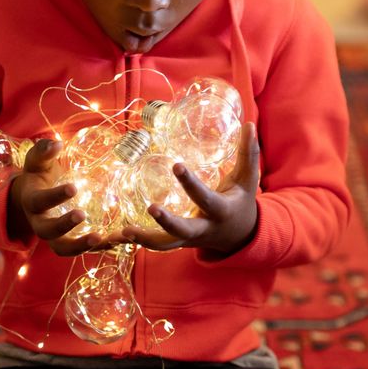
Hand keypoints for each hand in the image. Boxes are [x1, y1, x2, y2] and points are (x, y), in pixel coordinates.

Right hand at [8, 138, 119, 255]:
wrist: (33, 199)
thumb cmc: (39, 176)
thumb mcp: (38, 162)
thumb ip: (44, 152)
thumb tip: (57, 144)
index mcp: (32, 202)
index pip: (40, 201)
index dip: (55, 196)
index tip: (73, 187)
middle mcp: (41, 224)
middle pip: (49, 232)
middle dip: (64, 225)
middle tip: (82, 215)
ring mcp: (56, 237)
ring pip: (65, 249)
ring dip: (82, 246)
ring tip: (102, 238)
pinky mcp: (71, 242)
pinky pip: (84, 250)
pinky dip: (101, 247)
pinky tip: (118, 240)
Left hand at [114, 122, 259, 255]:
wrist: (239, 235)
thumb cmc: (241, 201)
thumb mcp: (248, 180)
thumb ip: (248, 153)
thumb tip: (249, 124)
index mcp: (220, 211)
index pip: (205, 198)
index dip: (191, 183)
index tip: (176, 165)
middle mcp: (203, 228)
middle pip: (183, 230)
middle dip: (167, 222)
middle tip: (150, 207)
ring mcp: (189, 239)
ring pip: (166, 244)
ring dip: (145, 239)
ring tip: (124, 231)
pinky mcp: (178, 242)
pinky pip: (157, 244)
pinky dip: (138, 242)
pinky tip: (119, 235)